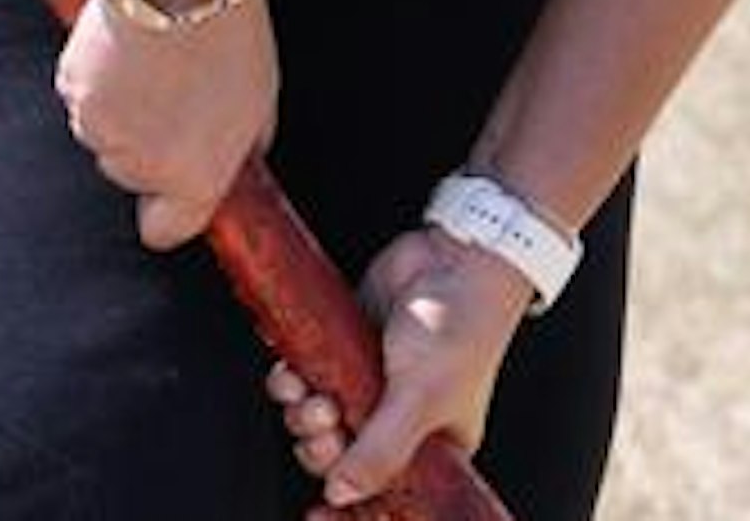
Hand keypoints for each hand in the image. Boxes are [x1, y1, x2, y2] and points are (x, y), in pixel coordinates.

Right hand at [51, 0, 278, 249]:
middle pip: (133, 175)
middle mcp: (137, 165)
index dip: (172, 211)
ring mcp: (97, 128)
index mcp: (191, 178)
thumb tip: (232, 163)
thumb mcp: (259, 103)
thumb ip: (239, 148)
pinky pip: (84, 99)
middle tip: (178, 96)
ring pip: (106, 135)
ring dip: (123, 111)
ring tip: (153, 63)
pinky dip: (100, 82)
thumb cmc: (229, 36)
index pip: (165, 231)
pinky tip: (127, 48)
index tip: (181, 187)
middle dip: (151, 146)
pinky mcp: (70, 89)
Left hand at [265, 227, 529, 510]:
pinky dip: (289, 378)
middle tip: (327, 416)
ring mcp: (366, 384)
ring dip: (301, 412)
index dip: (346, 507)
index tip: (315, 518)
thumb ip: (378, 451)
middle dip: (319, 446)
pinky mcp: (342, 347)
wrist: (455, 256)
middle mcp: (395, 420)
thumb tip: (340, 494)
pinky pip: (302, 377)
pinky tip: (291, 369)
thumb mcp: (421, 400)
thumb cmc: (460, 328)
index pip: (380, 494)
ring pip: (312, 420)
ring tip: (314, 390)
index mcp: (430, 447)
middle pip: (335, 459)